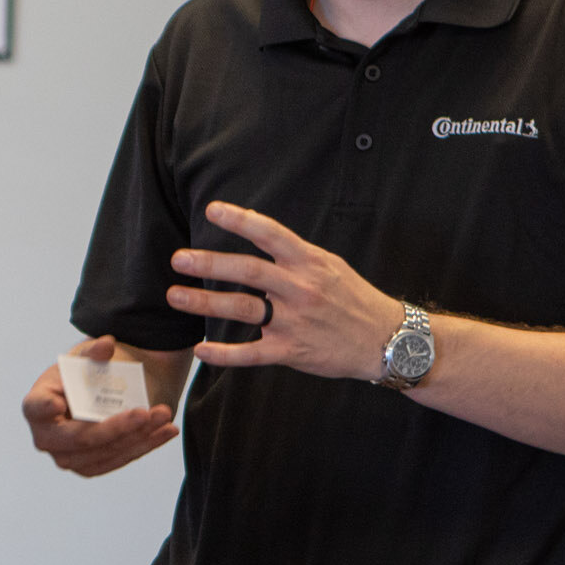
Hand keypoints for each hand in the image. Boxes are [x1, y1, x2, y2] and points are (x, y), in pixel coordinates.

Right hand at [22, 338, 177, 475]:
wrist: (98, 392)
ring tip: (163, 415)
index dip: (44, 409)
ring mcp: (68, 456)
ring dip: (139, 436)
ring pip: (106, 452)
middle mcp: (48, 437)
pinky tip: (166, 430)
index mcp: (37, 405)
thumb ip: (94, 350)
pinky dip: (146, 444)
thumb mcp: (86, 356)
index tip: (58, 405)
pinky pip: (120, 459)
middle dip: (115, 427)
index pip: (36, 408)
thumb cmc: (84, 372)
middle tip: (143, 413)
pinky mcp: (92, 466)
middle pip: (79, 438)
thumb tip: (105, 346)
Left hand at [167, 202, 398, 380]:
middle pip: (248, 271)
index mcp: (309, 263)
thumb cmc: (354, 299)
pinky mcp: (292, 351)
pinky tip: (201, 350)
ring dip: (204, 304)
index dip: (241, 220)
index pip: (271, 234)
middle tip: (179, 259)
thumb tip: (258, 234)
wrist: (389, 340)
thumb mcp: (330, 266)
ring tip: (175, 296)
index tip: (213, 210)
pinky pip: (252, 353)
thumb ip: (294, 255)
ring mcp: (295, 321)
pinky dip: (225, 354)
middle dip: (210, 264)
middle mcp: (300, 288)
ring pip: (243, 309)